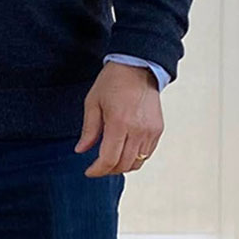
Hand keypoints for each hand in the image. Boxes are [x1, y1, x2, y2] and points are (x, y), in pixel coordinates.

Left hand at [75, 61, 162, 176]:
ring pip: (137, 163)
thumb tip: (81, 150)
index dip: (97, 170)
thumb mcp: (93, 103)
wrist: (138, 67)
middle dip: (108, 170)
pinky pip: (147, 154)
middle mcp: (138, 130)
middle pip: (123, 165)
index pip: (109, 159)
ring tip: (110, 160)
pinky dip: (135, 158)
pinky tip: (124, 151)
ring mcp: (150, 131)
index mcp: (119, 123)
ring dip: (122, 166)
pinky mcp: (158, 129)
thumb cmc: (112, 82)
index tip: (89, 172)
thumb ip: (89, 130)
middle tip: (97, 167)